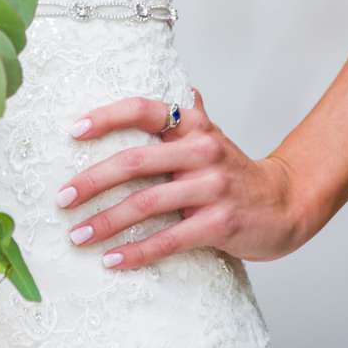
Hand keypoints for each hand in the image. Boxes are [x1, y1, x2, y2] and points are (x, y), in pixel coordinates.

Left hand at [55, 84, 309, 267]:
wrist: (286, 204)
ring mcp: (213, 188)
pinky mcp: (219, 224)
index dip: (107, 117)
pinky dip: (136, 253)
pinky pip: (168, 240)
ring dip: (105, 222)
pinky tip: (111, 261)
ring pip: (146, 204)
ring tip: (77, 236)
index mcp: (195, 126)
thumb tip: (177, 87)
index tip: (73, 132)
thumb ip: (187, 117)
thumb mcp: (211, 138)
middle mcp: (203, 151)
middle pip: (135, 162)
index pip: (145, 110)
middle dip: (91, 182)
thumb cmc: (235, 173)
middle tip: (62, 199)